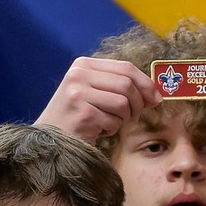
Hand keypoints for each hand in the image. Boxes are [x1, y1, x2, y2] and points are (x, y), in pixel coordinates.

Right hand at [37, 57, 157, 142]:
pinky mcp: (82, 113)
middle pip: (127, 84)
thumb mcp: (96, 94)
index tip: (156, 99)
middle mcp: (79, 74)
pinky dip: (111, 129)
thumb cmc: (77, 118)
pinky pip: (113, 121)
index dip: (146, 83)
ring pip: (123, 103)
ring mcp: (78, 93)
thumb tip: (155, 93)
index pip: (125, 67)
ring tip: (108, 123)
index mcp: (83, 64)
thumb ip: (121, 87)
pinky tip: (97, 130)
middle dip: (137, 104)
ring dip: (122, 119)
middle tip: (131, 117)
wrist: (49, 140)